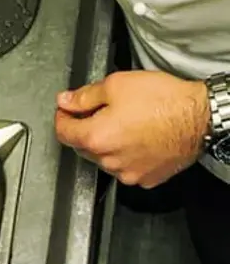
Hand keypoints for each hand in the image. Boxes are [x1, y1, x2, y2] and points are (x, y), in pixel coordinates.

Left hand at [54, 71, 209, 187]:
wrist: (201, 117)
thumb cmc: (163, 100)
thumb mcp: (117, 85)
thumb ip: (85, 96)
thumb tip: (66, 101)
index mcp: (96, 138)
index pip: (63, 132)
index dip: (62, 117)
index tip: (66, 109)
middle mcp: (108, 161)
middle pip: (82, 146)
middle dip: (85, 129)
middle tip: (99, 112)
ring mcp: (127, 173)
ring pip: (104, 159)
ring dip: (106, 144)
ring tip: (126, 124)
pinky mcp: (145, 179)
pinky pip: (126, 168)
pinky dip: (126, 156)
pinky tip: (138, 140)